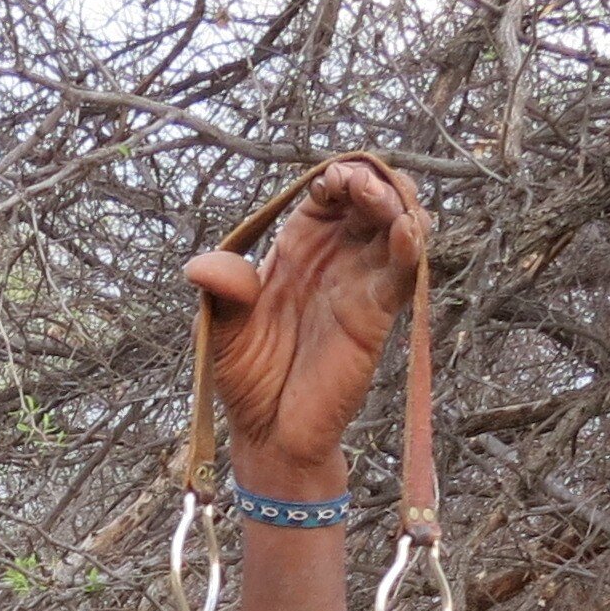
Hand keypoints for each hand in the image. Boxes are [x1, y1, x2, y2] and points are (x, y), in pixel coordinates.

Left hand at [182, 155, 426, 495]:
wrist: (268, 432)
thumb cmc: (246, 377)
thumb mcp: (220, 327)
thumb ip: (220, 291)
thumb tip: (199, 266)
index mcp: (298, 246)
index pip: (328, 194)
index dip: (336, 178)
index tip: (332, 179)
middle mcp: (335, 258)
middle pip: (370, 201)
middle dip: (374, 182)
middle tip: (361, 182)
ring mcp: (359, 285)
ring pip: (396, 229)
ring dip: (398, 205)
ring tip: (386, 200)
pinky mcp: (376, 317)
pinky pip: (400, 277)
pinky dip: (409, 250)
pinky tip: (407, 230)